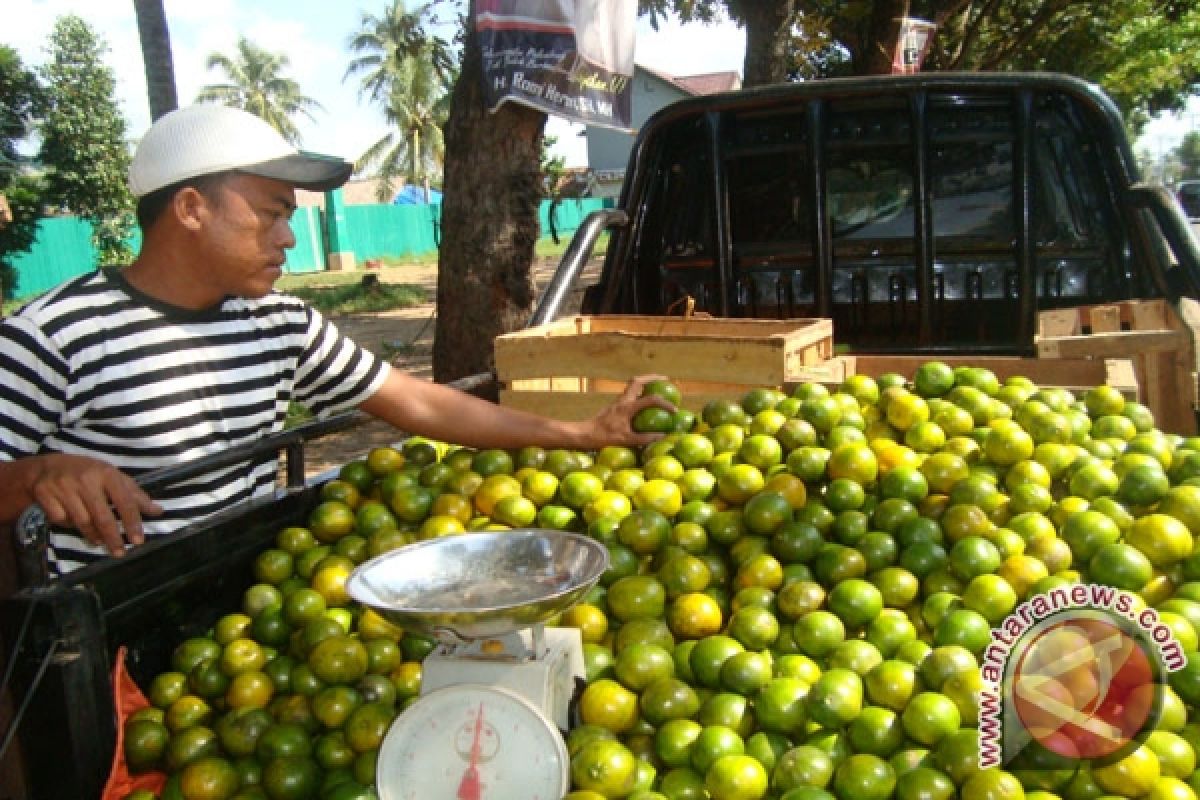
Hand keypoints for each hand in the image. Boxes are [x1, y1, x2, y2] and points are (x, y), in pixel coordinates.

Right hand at [30, 454, 161, 556]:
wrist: (47, 467)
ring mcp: (64, 487)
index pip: (125, 501)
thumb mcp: (113, 477)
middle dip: (113, 538)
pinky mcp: (45, 496)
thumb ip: (135, 494)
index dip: (132, 522)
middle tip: (120, 553)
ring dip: (93, 536)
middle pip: (102, 517)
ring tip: (100, 542)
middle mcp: (86, 480)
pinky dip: (70, 527)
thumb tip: (157, 511)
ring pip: (82, 522)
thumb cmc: (88, 472)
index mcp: (107, 473)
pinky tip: (76, 526)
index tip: (138, 540)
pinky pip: (62, 520)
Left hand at [580, 374, 677, 448]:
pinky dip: (639, 392)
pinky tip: (644, 401)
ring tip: (657, 385)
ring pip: (632, 385)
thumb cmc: (604, 438)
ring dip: (645, 382)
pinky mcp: (615, 405)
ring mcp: (618, 401)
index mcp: (627, 407)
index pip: (650, 400)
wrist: (585, 434)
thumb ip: (645, 438)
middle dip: (653, 378)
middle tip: (665, 380)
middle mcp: (623, 400)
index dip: (664, 403)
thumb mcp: (626, 440)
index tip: (674, 410)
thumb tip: (662, 437)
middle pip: (638, 381)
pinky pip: (629, 393)